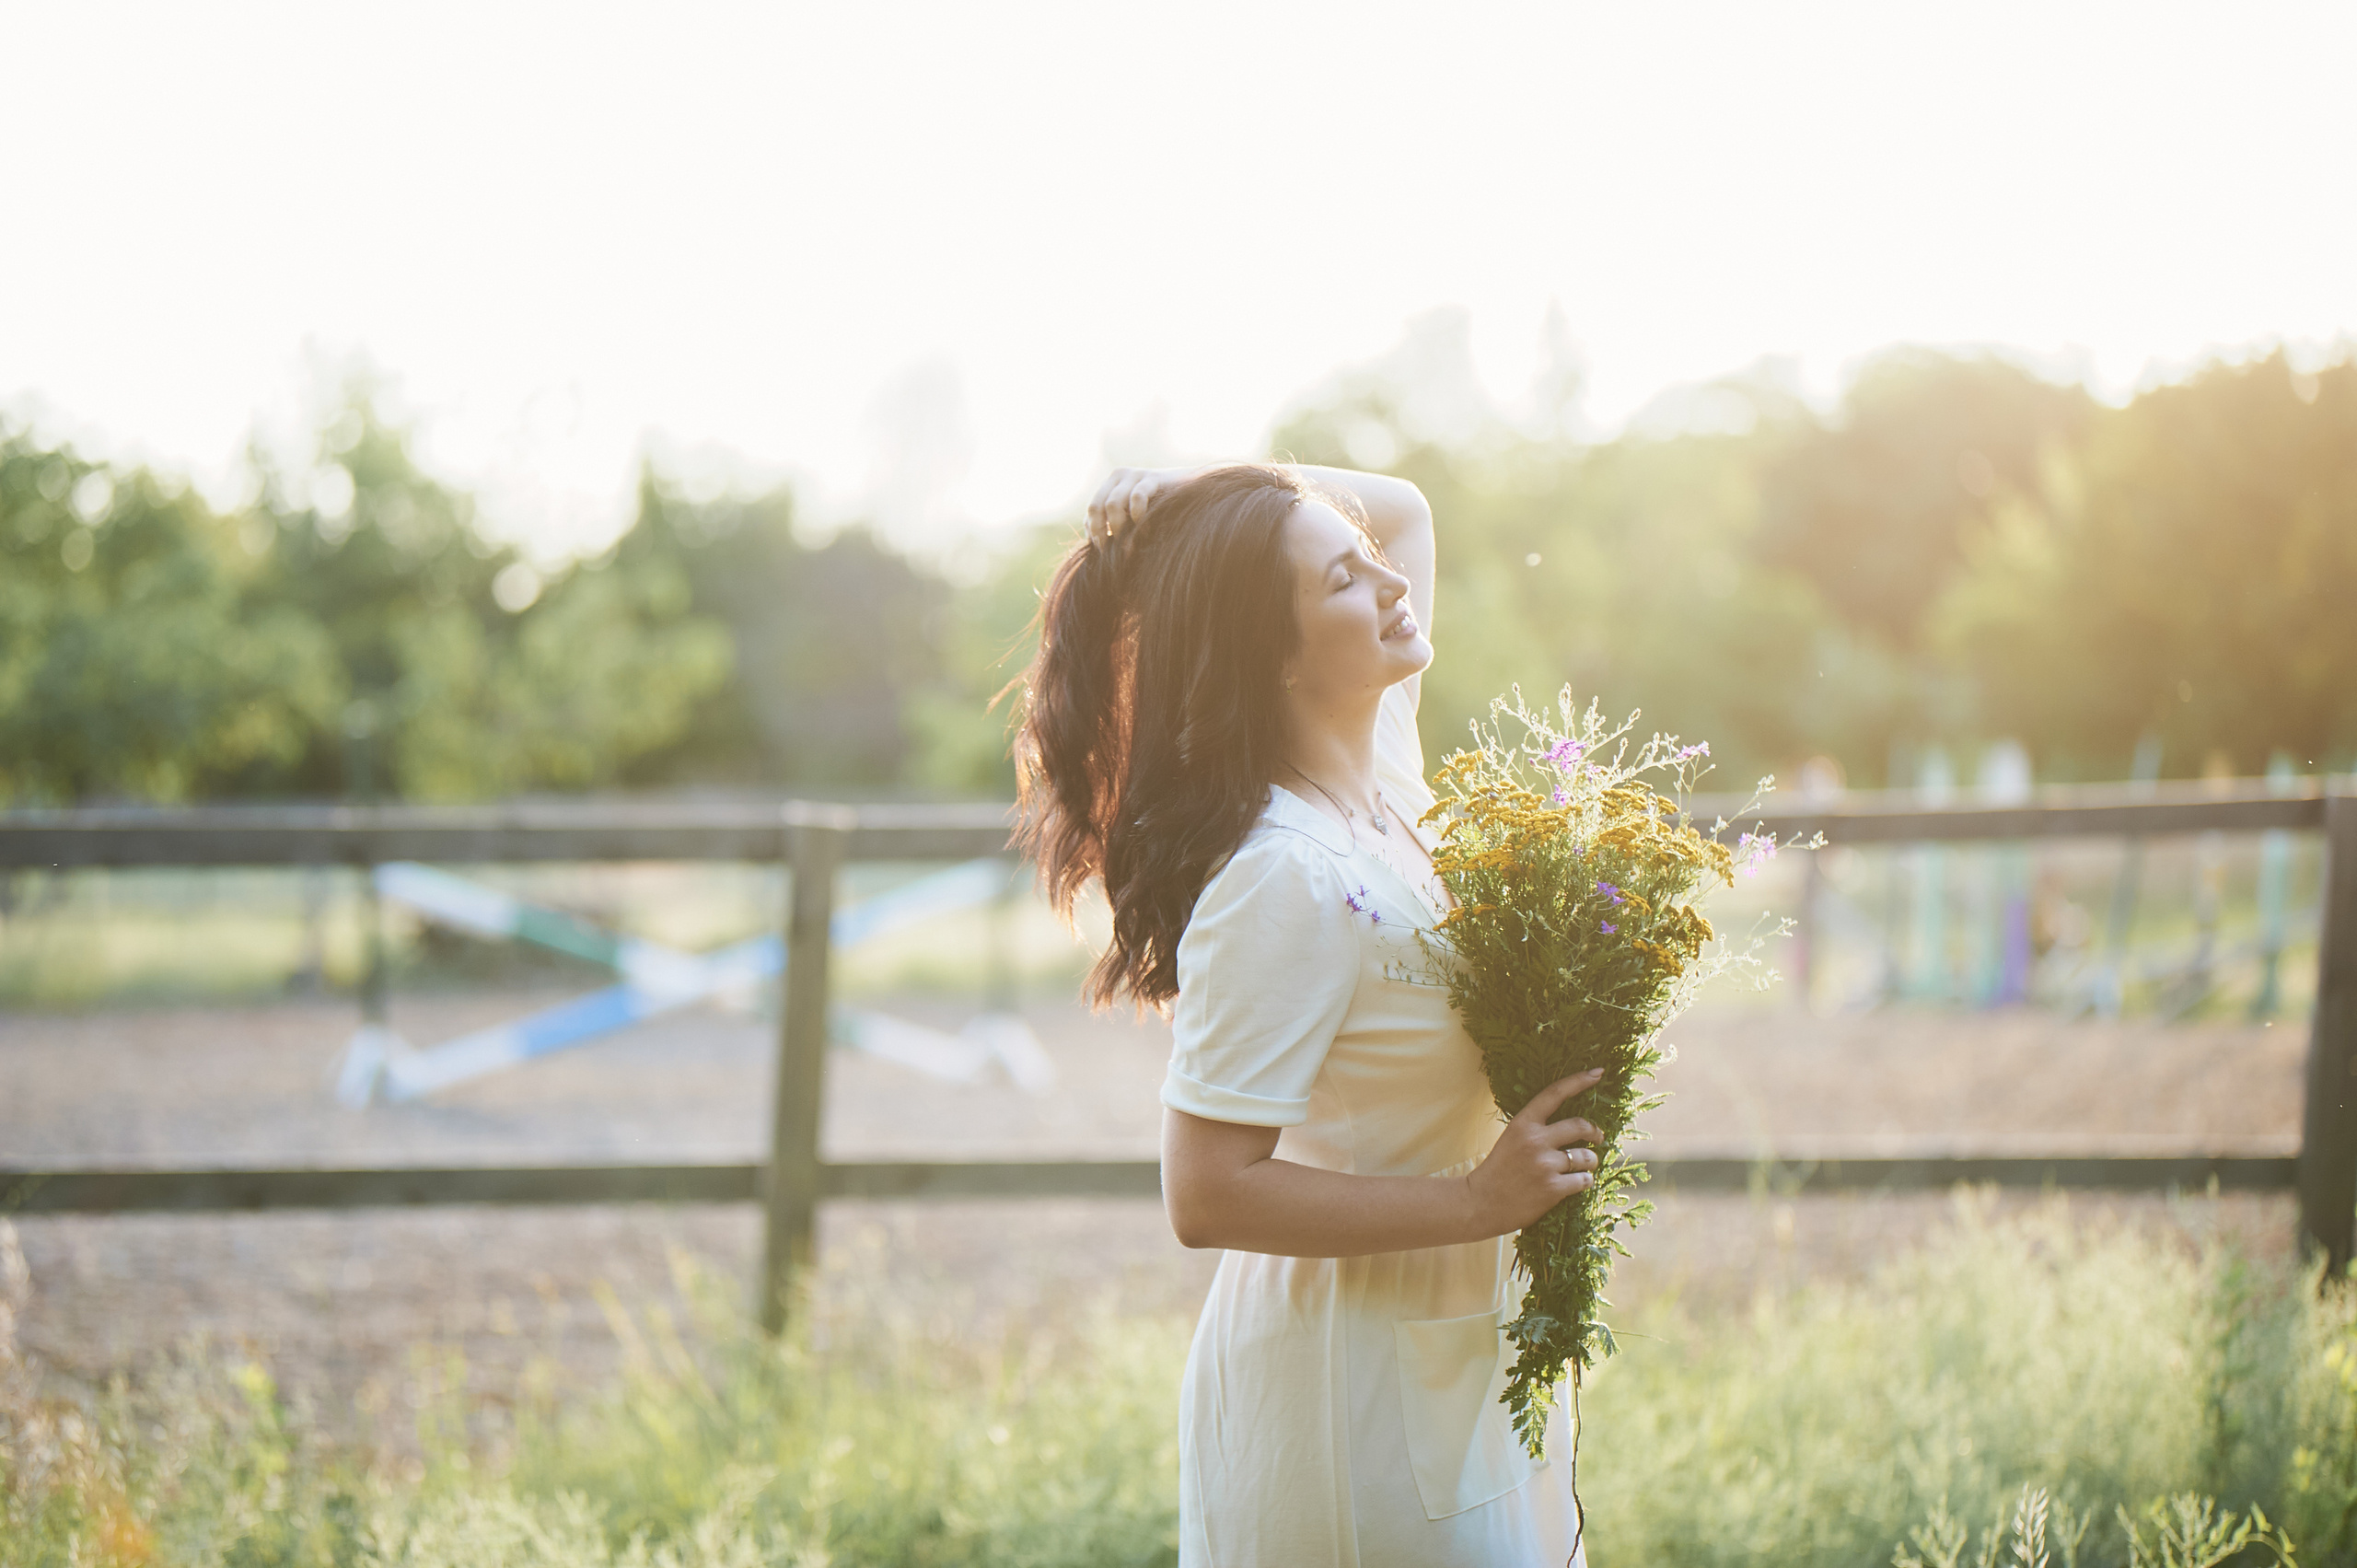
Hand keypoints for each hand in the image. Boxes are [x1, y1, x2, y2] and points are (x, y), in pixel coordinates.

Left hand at [1085, 465, 1202, 549]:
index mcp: (1110, 485)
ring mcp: (1135, 474)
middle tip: (1113, 549)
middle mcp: (1118, 476)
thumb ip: (1113, 523)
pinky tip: (1144, 529)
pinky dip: (1137, 515)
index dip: (1094, 531)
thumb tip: (1094, 541)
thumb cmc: (1160, 508)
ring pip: (1113, 504)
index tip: (1104, 550)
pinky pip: (1137, 496)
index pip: (1092, 509)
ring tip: (1129, 544)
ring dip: (1118, 528)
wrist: (1192, 490)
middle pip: (1096, 506)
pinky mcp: (1153, 477)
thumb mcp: (1132, 516)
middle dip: (1102, 531)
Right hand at [1466, 1069, 1604, 1235]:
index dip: (1579, 1081)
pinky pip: (1584, 1180)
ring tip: (1582, 1169)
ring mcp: (1545, 1164)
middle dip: (1595, 1132)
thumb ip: (1537, 1129)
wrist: (1480, 1203)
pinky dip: (1583, 1182)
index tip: (1598, 1072)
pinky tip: (1573, 1185)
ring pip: (1587, 1157)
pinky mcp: (1553, 1188)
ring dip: (1589, 1163)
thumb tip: (1574, 1125)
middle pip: (1581, 1126)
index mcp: (1523, 1123)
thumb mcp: (1511, 1139)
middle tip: (1598, 1138)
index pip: (1555, 1093)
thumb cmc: (1498, 1171)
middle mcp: (1535, 1140)